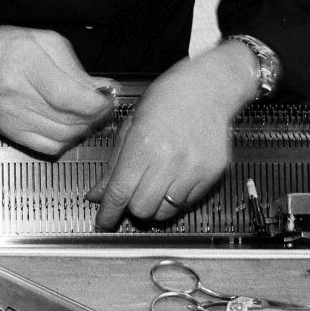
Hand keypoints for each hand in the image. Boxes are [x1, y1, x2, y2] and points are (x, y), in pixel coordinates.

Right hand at [0, 27, 116, 155]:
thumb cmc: (12, 48)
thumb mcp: (48, 43)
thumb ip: (76, 69)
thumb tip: (102, 90)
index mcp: (26, 61)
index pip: (66, 96)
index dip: (93, 104)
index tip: (106, 100)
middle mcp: (16, 91)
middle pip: (67, 119)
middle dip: (93, 117)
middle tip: (102, 107)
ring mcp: (12, 115)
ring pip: (62, 136)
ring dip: (83, 129)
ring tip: (87, 115)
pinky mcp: (11, 132)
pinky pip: (49, 147)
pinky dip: (67, 140)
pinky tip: (70, 127)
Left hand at [86, 42, 258, 229]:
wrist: (209, 87)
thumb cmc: (167, 100)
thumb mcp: (131, 126)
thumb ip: (114, 165)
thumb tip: (97, 195)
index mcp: (144, 145)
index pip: (120, 192)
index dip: (108, 213)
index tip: (103, 222)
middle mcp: (169, 160)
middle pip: (141, 209)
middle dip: (132, 206)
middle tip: (133, 194)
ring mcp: (193, 169)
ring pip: (164, 212)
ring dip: (154, 205)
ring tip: (155, 185)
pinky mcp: (212, 174)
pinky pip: (187, 203)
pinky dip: (176, 198)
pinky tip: (175, 178)